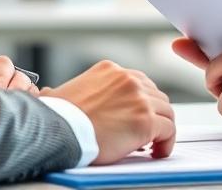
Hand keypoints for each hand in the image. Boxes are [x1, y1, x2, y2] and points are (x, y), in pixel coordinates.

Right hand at [39, 60, 175, 163]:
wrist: (57, 131)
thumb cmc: (56, 117)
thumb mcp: (65, 91)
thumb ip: (72, 89)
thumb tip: (52, 93)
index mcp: (110, 70)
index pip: (138, 82)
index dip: (141, 102)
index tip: (137, 116)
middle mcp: (127, 79)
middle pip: (155, 95)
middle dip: (153, 113)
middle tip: (147, 132)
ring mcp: (139, 99)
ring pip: (166, 111)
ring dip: (162, 128)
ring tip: (153, 144)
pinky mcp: (146, 121)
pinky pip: (169, 130)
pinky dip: (167, 142)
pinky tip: (158, 151)